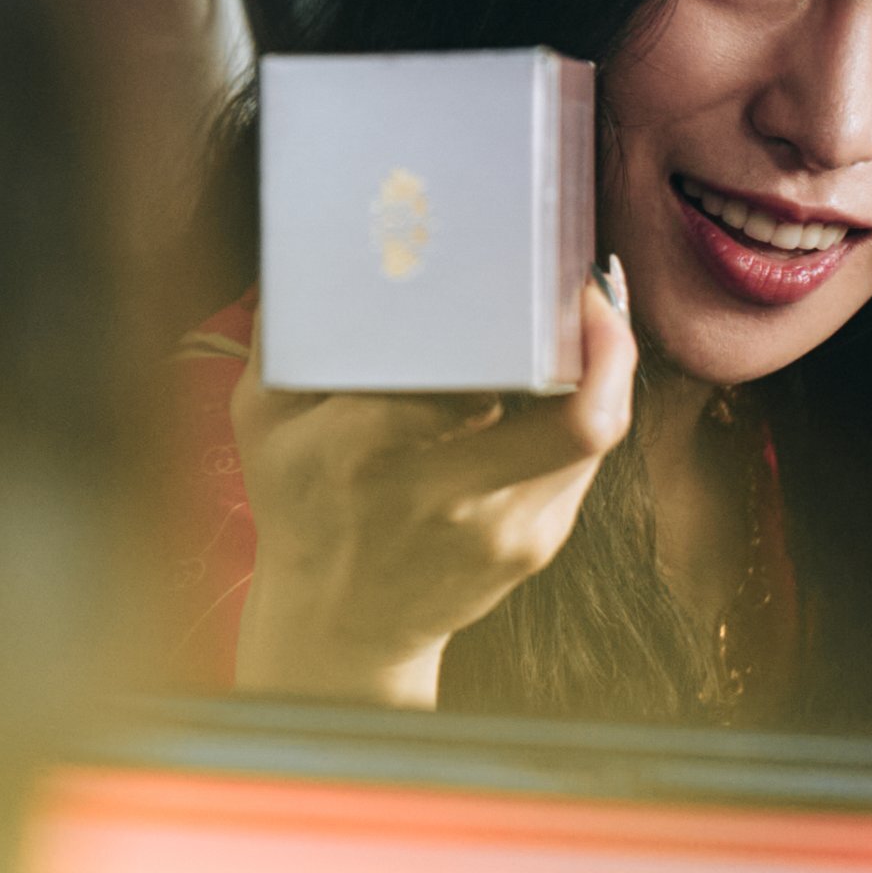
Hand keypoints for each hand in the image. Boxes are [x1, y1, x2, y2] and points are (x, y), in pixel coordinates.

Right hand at [229, 265, 639, 705]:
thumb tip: (323, 248)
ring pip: (594, 434)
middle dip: (604, 343)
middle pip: (573, 418)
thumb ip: (286, 334)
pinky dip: (590, 406)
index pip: (462, 376)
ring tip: (597, 316)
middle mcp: (446, 492)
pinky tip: (579, 375)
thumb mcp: (262, 419)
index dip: (510, 321)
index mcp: (367, 447)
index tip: (521, 270)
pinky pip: (582, 460)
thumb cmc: (298, 505)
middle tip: (591, 286)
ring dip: (609, 368)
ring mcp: (501, 527)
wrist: (339, 625)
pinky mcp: (535, 544)